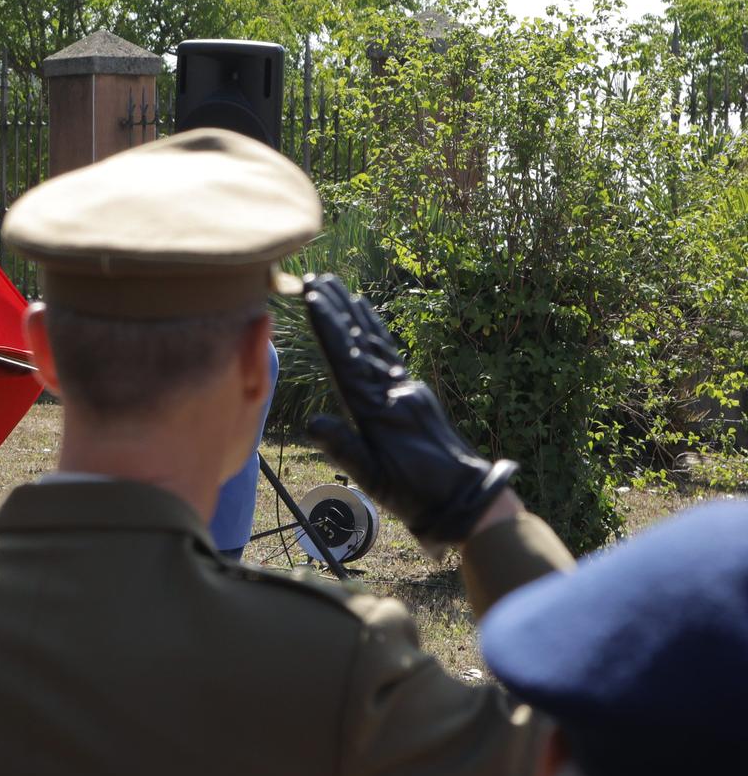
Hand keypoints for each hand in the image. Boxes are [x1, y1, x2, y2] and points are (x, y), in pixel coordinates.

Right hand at [302, 275, 516, 548]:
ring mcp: (407, 388)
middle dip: (337, 309)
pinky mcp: (414, 392)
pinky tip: (366, 315)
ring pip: (376, 343)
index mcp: (380, 410)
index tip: (313, 296)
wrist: (465, 498)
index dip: (329, 328)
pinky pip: (390, 353)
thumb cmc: (414, 492)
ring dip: (354, 313)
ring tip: (337, 286)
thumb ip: (344, 448)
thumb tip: (310, 422)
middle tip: (317, 277)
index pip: (347, 361)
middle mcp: (394, 391)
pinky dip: (375, 330)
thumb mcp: (374, 479)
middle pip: (361, 343)